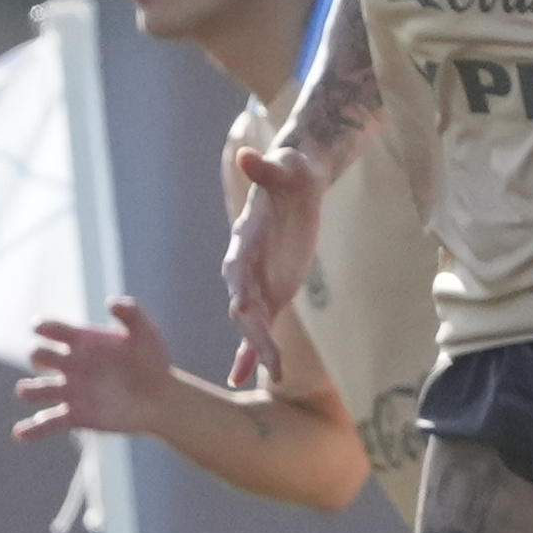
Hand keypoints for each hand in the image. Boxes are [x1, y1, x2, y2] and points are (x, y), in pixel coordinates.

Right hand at [13, 298, 181, 445]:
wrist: (163, 399)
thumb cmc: (154, 361)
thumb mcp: (146, 332)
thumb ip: (131, 312)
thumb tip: (110, 302)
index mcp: (81, 341)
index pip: (52, 329)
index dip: (42, 326)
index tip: (39, 328)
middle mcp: (70, 365)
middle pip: (39, 356)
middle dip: (37, 356)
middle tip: (44, 360)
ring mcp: (71, 391)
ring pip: (38, 390)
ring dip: (29, 390)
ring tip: (26, 392)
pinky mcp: (76, 416)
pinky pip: (49, 422)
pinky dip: (33, 429)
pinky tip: (20, 434)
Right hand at [223, 146, 323, 387]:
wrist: (295, 181)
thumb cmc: (291, 173)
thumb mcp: (286, 169)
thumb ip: (267, 169)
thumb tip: (248, 155)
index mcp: (243, 245)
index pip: (238, 277)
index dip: (240, 297)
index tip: (243, 316)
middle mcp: (243, 271)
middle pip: (243, 311)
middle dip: (254, 337)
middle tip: (272, 364)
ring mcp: (256, 285)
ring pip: (251, 326)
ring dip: (258, 351)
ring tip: (273, 377)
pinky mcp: (272, 294)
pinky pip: (262, 329)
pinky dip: (257, 353)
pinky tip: (264, 377)